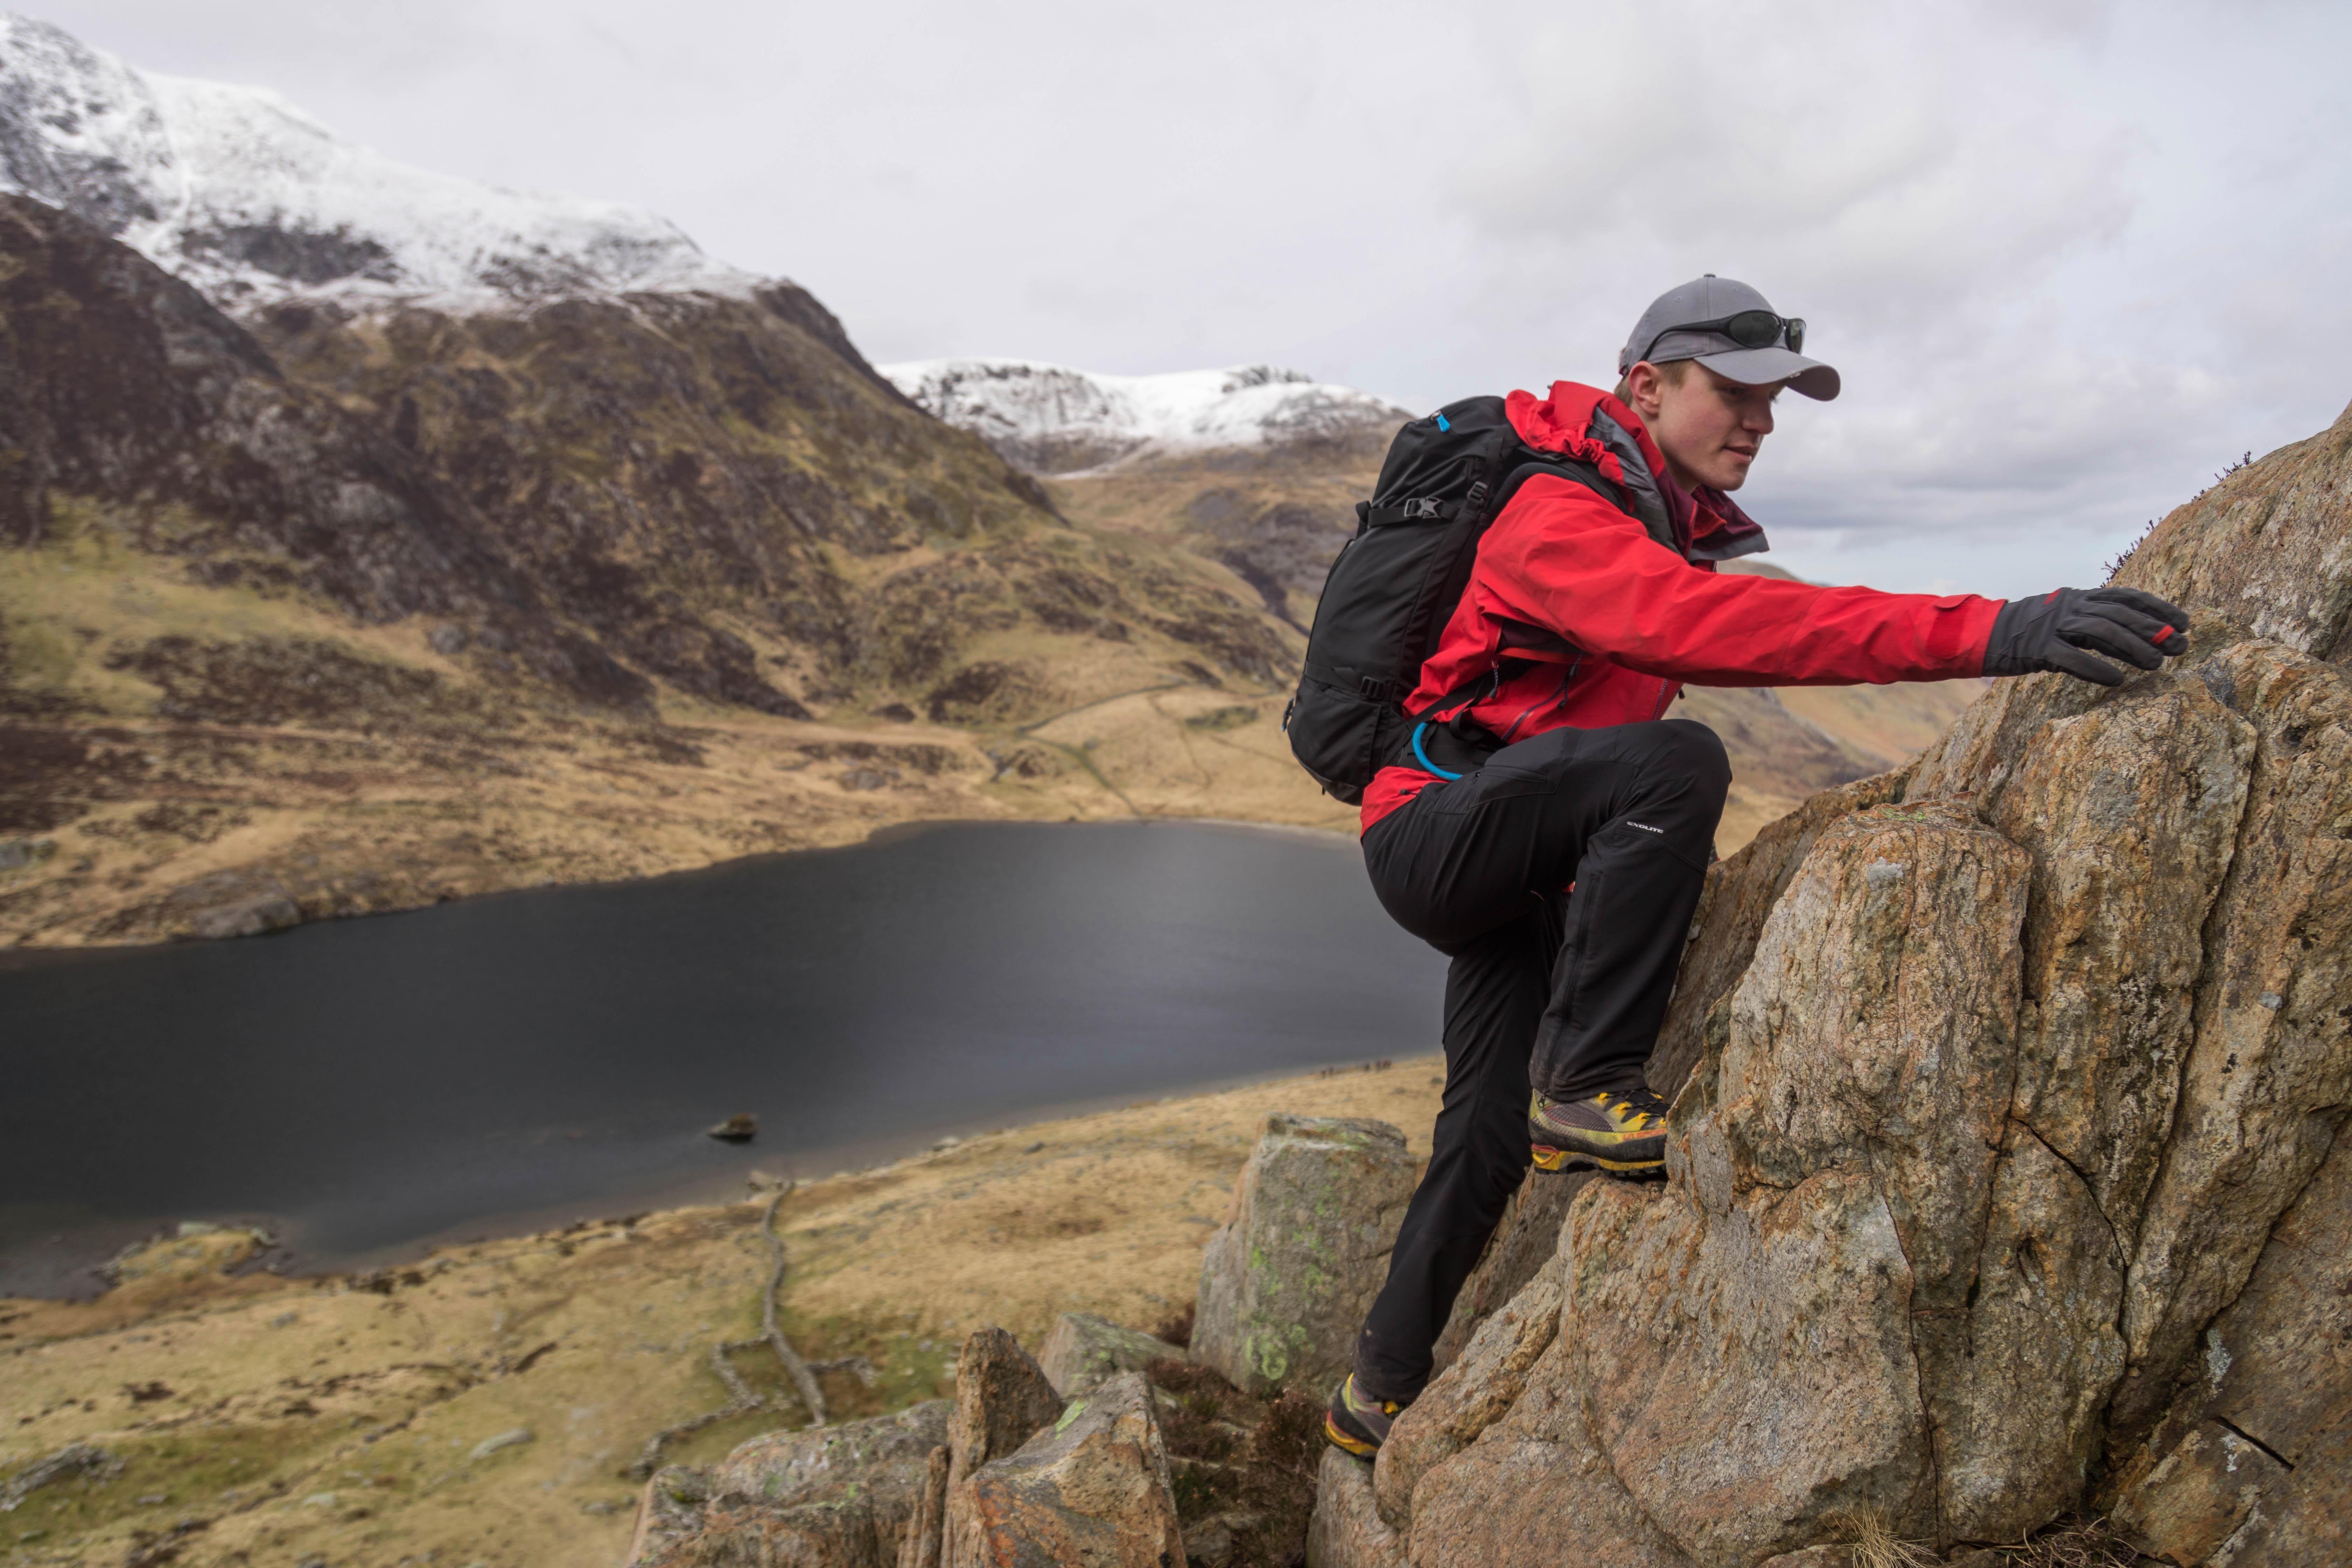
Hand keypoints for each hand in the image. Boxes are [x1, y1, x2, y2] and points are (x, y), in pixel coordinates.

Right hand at [1983, 587, 2190, 687]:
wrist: (1986, 634)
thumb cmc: (2034, 631)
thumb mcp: (2070, 618)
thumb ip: (2100, 624)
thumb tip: (2143, 638)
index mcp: (2081, 597)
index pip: (2127, 596)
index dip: (2159, 608)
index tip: (2185, 623)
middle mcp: (2070, 606)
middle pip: (2119, 614)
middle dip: (2154, 630)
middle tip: (2180, 648)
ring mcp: (2053, 626)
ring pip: (2100, 632)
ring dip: (2132, 648)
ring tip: (2156, 665)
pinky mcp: (2037, 649)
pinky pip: (2071, 659)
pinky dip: (2096, 669)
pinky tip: (2117, 681)